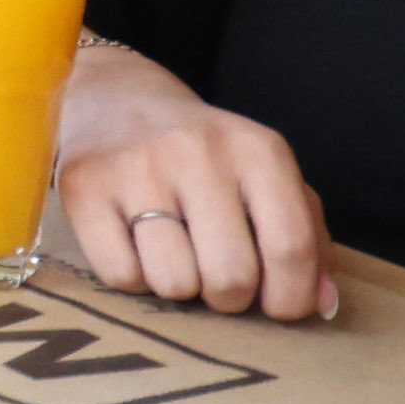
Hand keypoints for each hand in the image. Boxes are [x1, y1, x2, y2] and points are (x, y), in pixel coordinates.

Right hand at [50, 41, 335, 320]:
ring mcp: (136, 167)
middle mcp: (197, 151)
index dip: (290, 298)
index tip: (277, 306)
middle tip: (218, 278)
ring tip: (175, 256)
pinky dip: (132, 277)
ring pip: (173, 283)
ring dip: (178, 288)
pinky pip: (120, 276)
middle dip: (229, 298)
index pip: (291, 248)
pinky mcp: (83, 186)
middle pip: (231, 277)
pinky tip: (134, 245)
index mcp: (257, 149)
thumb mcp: (266, 177)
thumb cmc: (205, 154)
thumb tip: (321, 306)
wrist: (115, 97)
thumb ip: (305, 236)